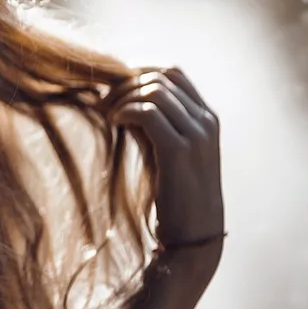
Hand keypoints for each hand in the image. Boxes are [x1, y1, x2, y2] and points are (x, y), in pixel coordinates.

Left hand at [104, 66, 223, 256]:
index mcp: (206, 118)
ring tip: (106, 116)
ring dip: (123, 97)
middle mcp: (206, 121)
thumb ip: (149, 122)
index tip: (113, 89)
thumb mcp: (161, 149)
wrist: (193, 236)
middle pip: (162, 76)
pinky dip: (124, 111)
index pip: (173, 73)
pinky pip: (147, 112)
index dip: (138, 72)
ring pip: (155, 90)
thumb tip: (116, 95)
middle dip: (126, 83)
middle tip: (102, 102)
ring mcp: (198, 135)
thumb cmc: (171, 194)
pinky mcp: (180, 151)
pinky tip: (113, 124)